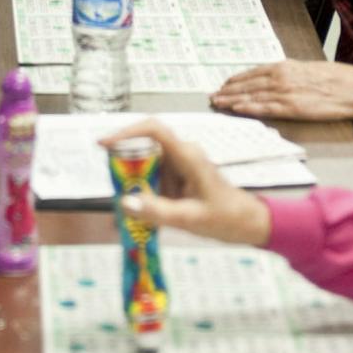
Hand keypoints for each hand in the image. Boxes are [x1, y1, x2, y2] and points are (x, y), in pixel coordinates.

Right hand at [98, 119, 270, 244]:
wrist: (248, 223)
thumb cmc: (226, 217)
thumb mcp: (190, 218)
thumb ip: (158, 211)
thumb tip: (125, 203)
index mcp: (187, 156)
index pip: (153, 130)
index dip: (126, 132)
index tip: (104, 144)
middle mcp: (182, 154)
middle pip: (145, 148)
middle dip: (125, 166)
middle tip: (114, 188)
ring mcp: (181, 165)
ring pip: (148, 165)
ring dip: (135, 184)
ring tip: (128, 209)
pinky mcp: (179, 176)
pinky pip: (155, 178)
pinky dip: (145, 193)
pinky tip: (143, 214)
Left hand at [212, 59, 352, 121]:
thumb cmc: (335, 79)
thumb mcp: (308, 69)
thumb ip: (290, 73)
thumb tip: (276, 77)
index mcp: (285, 66)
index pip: (253, 73)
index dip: (236, 80)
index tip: (223, 84)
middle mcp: (281, 77)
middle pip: (247, 84)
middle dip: (227, 90)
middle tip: (212, 96)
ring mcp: (286, 93)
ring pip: (251, 96)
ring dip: (231, 100)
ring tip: (217, 103)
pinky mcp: (293, 108)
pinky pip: (265, 108)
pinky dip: (248, 108)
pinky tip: (235, 110)